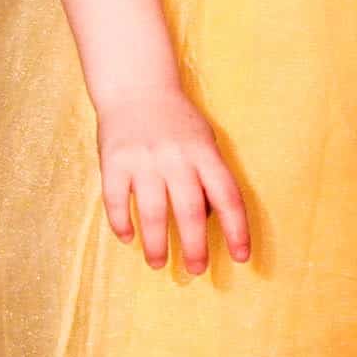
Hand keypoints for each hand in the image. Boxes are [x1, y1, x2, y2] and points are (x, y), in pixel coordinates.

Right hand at [94, 89, 248, 275]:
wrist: (136, 86)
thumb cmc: (177, 120)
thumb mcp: (204, 140)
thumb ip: (209, 176)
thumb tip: (210, 220)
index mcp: (204, 153)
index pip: (228, 197)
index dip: (237, 230)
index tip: (241, 258)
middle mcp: (176, 158)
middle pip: (189, 211)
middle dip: (195, 247)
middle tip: (196, 270)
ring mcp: (143, 160)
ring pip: (153, 213)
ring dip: (156, 244)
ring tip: (158, 263)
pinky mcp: (114, 162)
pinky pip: (117, 202)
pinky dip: (122, 223)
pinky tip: (128, 238)